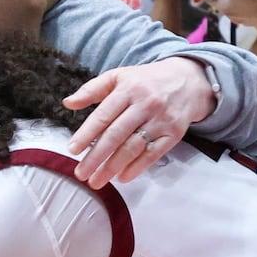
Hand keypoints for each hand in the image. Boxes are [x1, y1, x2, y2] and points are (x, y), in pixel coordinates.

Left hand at [62, 58, 216, 186]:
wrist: (188, 80)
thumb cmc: (146, 81)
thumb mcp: (119, 77)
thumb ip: (92, 89)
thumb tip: (68, 103)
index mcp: (128, 89)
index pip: (104, 115)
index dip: (86, 134)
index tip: (72, 150)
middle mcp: (145, 104)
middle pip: (116, 135)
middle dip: (96, 157)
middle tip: (81, 173)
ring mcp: (160, 120)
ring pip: (133, 147)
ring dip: (113, 167)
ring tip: (96, 180)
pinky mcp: (173, 134)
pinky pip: (153, 154)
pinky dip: (137, 167)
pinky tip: (122, 177)